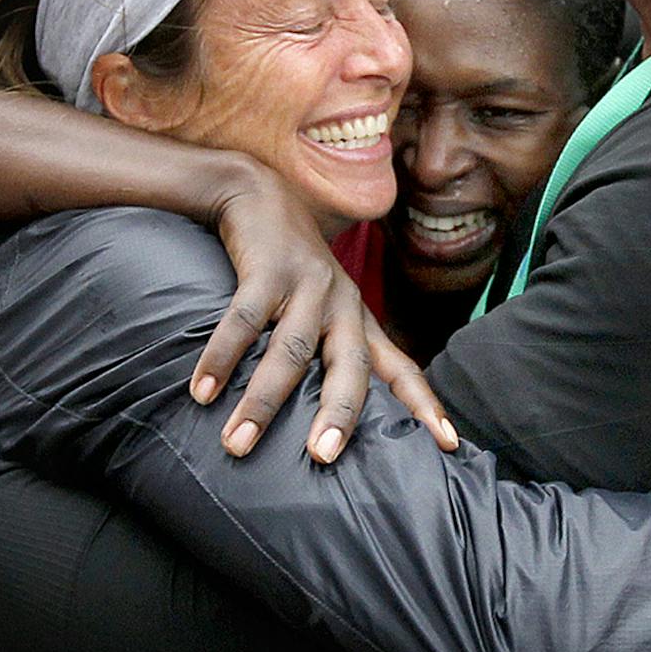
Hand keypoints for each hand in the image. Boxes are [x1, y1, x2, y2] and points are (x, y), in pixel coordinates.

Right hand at [194, 165, 454, 462]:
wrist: (260, 193)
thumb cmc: (290, 266)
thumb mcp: (323, 306)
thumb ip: (328, 352)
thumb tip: (323, 422)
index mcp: (359, 320)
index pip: (401, 368)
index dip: (425, 406)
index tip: (449, 445)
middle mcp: (341, 304)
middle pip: (349, 366)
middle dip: (339, 414)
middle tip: (322, 458)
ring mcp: (307, 284)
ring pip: (290, 352)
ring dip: (261, 402)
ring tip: (236, 443)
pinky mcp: (267, 268)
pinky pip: (244, 321)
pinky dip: (220, 358)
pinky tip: (201, 391)